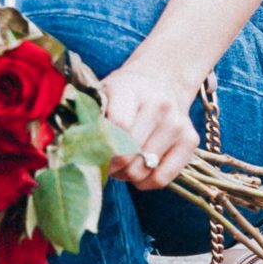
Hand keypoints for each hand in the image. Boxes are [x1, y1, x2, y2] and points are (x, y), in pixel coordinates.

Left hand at [101, 61, 199, 189]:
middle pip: (130, 153)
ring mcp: (178, 123)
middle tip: (105, 164)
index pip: (118, 127)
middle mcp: (159, 105)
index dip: (102, 149)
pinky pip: (163, 178)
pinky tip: (137, 172)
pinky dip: (145, 183)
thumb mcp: (102, 94)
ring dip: (126, 175)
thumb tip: (71, 151)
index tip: (92, 155)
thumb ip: (89, 118)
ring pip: (144, 169)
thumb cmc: (123, 93)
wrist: (161, 80)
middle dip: (112, 166)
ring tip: (120, 166)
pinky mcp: (191, 140)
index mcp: (130, 89)